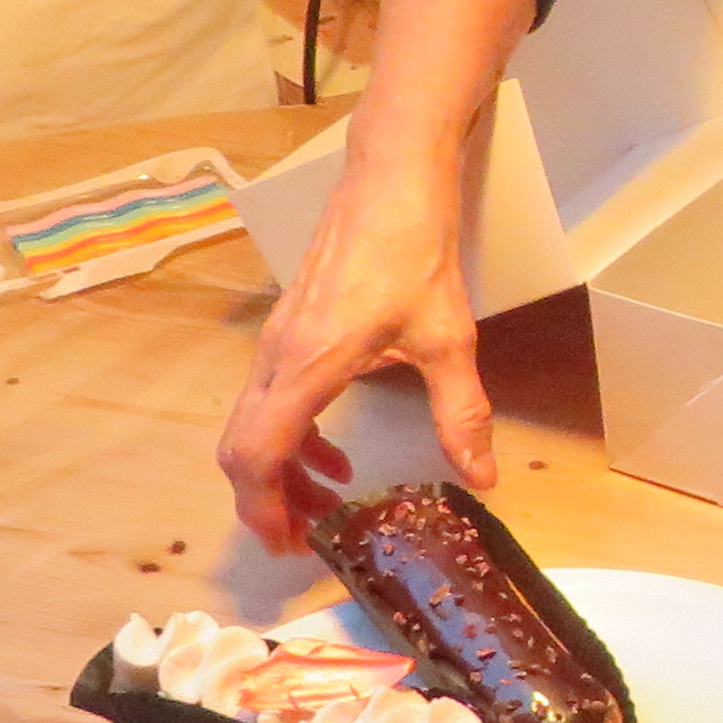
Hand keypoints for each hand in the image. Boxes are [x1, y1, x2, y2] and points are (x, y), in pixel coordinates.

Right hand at [217, 160, 490, 550]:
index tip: (291, 544)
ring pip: (251, 425)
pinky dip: (290, 437)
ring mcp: (276, 341)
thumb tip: (481, 477)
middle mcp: (277, 356)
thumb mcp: (448, 338)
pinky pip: (269, 400)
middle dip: (266, 501)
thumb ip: (460, 413)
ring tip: (324, 504)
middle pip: (241, 449)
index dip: (265, 507)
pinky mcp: (287, 329)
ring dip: (279, 472)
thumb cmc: (414, 250)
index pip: (258, 454)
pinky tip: (333, 453)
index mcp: (308, 364)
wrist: (389, 178)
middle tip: (305, 539)